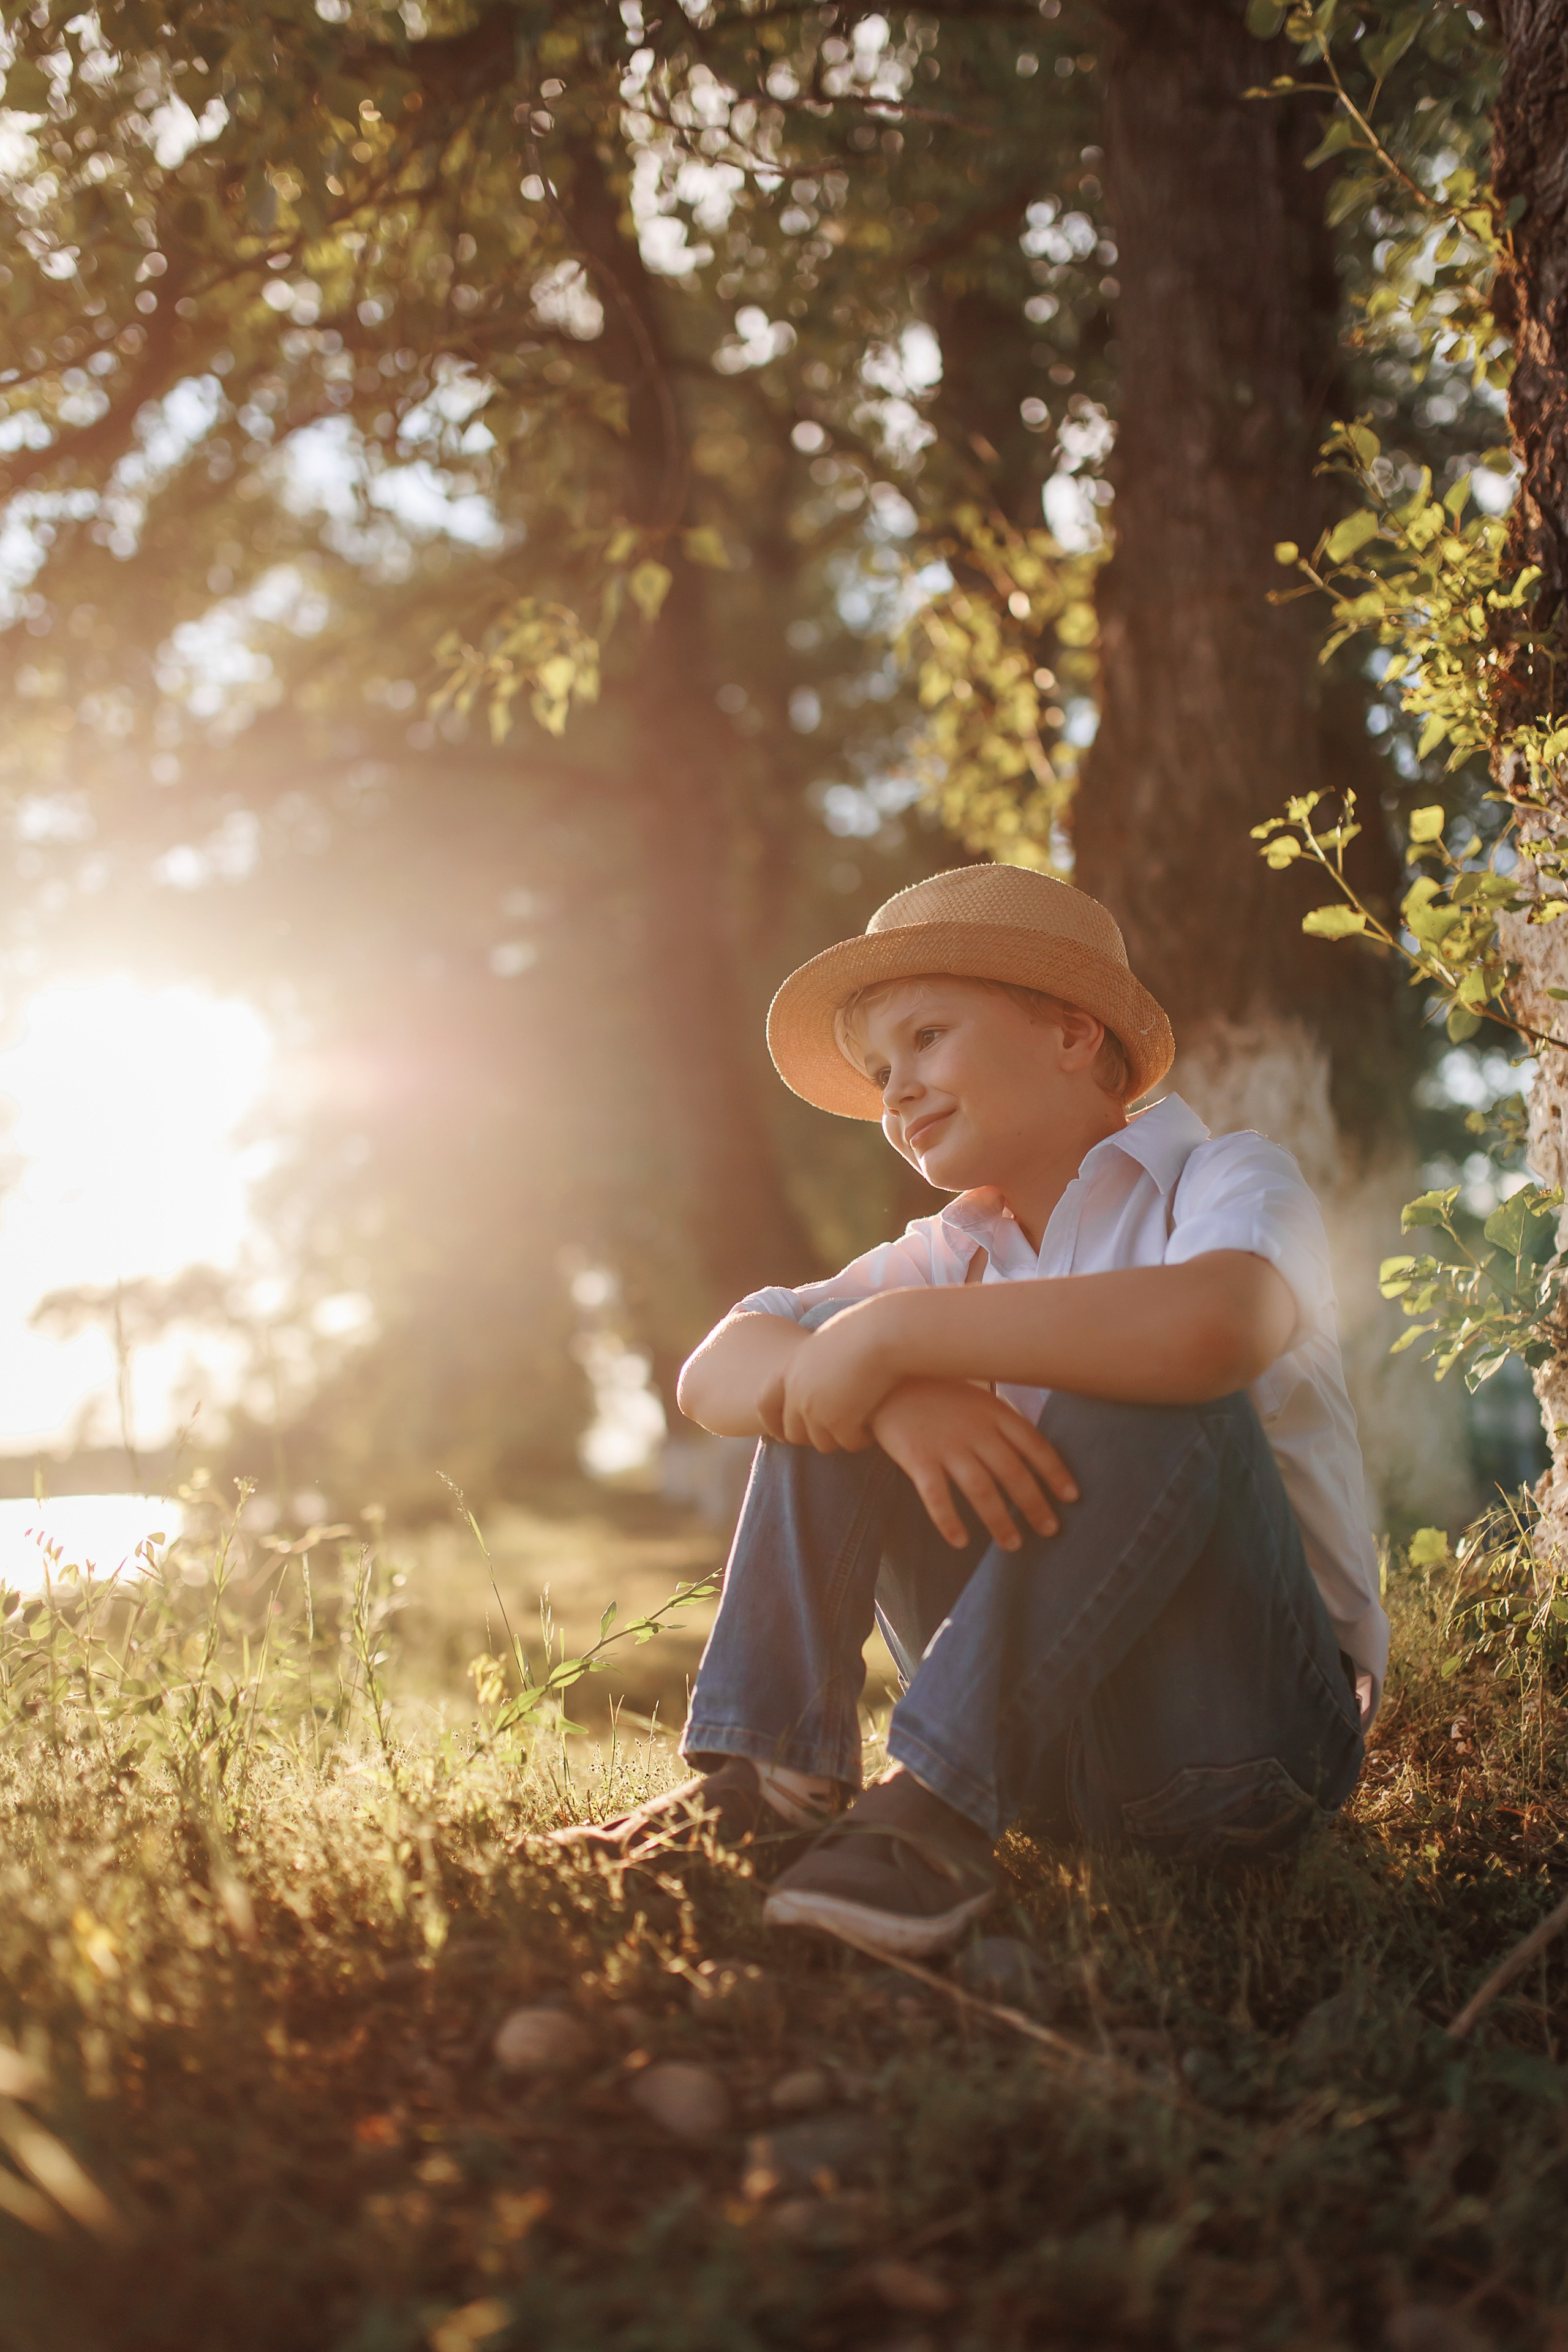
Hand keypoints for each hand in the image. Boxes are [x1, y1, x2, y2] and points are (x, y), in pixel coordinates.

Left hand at [756, 1298, 899, 1451]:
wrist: (883, 1334)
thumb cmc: (862, 1330)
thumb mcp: (825, 1345)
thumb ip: (812, 1368)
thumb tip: (820, 1385)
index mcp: (788, 1369)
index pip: (763, 1405)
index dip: (772, 1423)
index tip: (783, 1434)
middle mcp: (796, 1393)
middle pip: (793, 1433)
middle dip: (813, 1437)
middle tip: (836, 1430)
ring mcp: (816, 1411)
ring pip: (822, 1444)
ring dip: (840, 1438)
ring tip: (858, 1425)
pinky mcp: (840, 1423)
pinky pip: (849, 1443)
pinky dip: (861, 1438)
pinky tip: (872, 1425)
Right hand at [868, 1377, 1077, 1550]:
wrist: (886, 1376)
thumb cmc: (936, 1390)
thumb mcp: (976, 1396)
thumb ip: (1001, 1420)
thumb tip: (1031, 1452)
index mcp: (994, 1412)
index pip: (1034, 1445)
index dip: (1055, 1472)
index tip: (1072, 1497)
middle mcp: (975, 1430)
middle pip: (1013, 1472)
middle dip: (1034, 1504)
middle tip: (1050, 1530)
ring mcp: (946, 1444)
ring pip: (981, 1489)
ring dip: (999, 1520)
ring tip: (1013, 1544)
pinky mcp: (917, 1457)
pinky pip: (936, 1496)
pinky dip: (949, 1520)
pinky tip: (960, 1542)